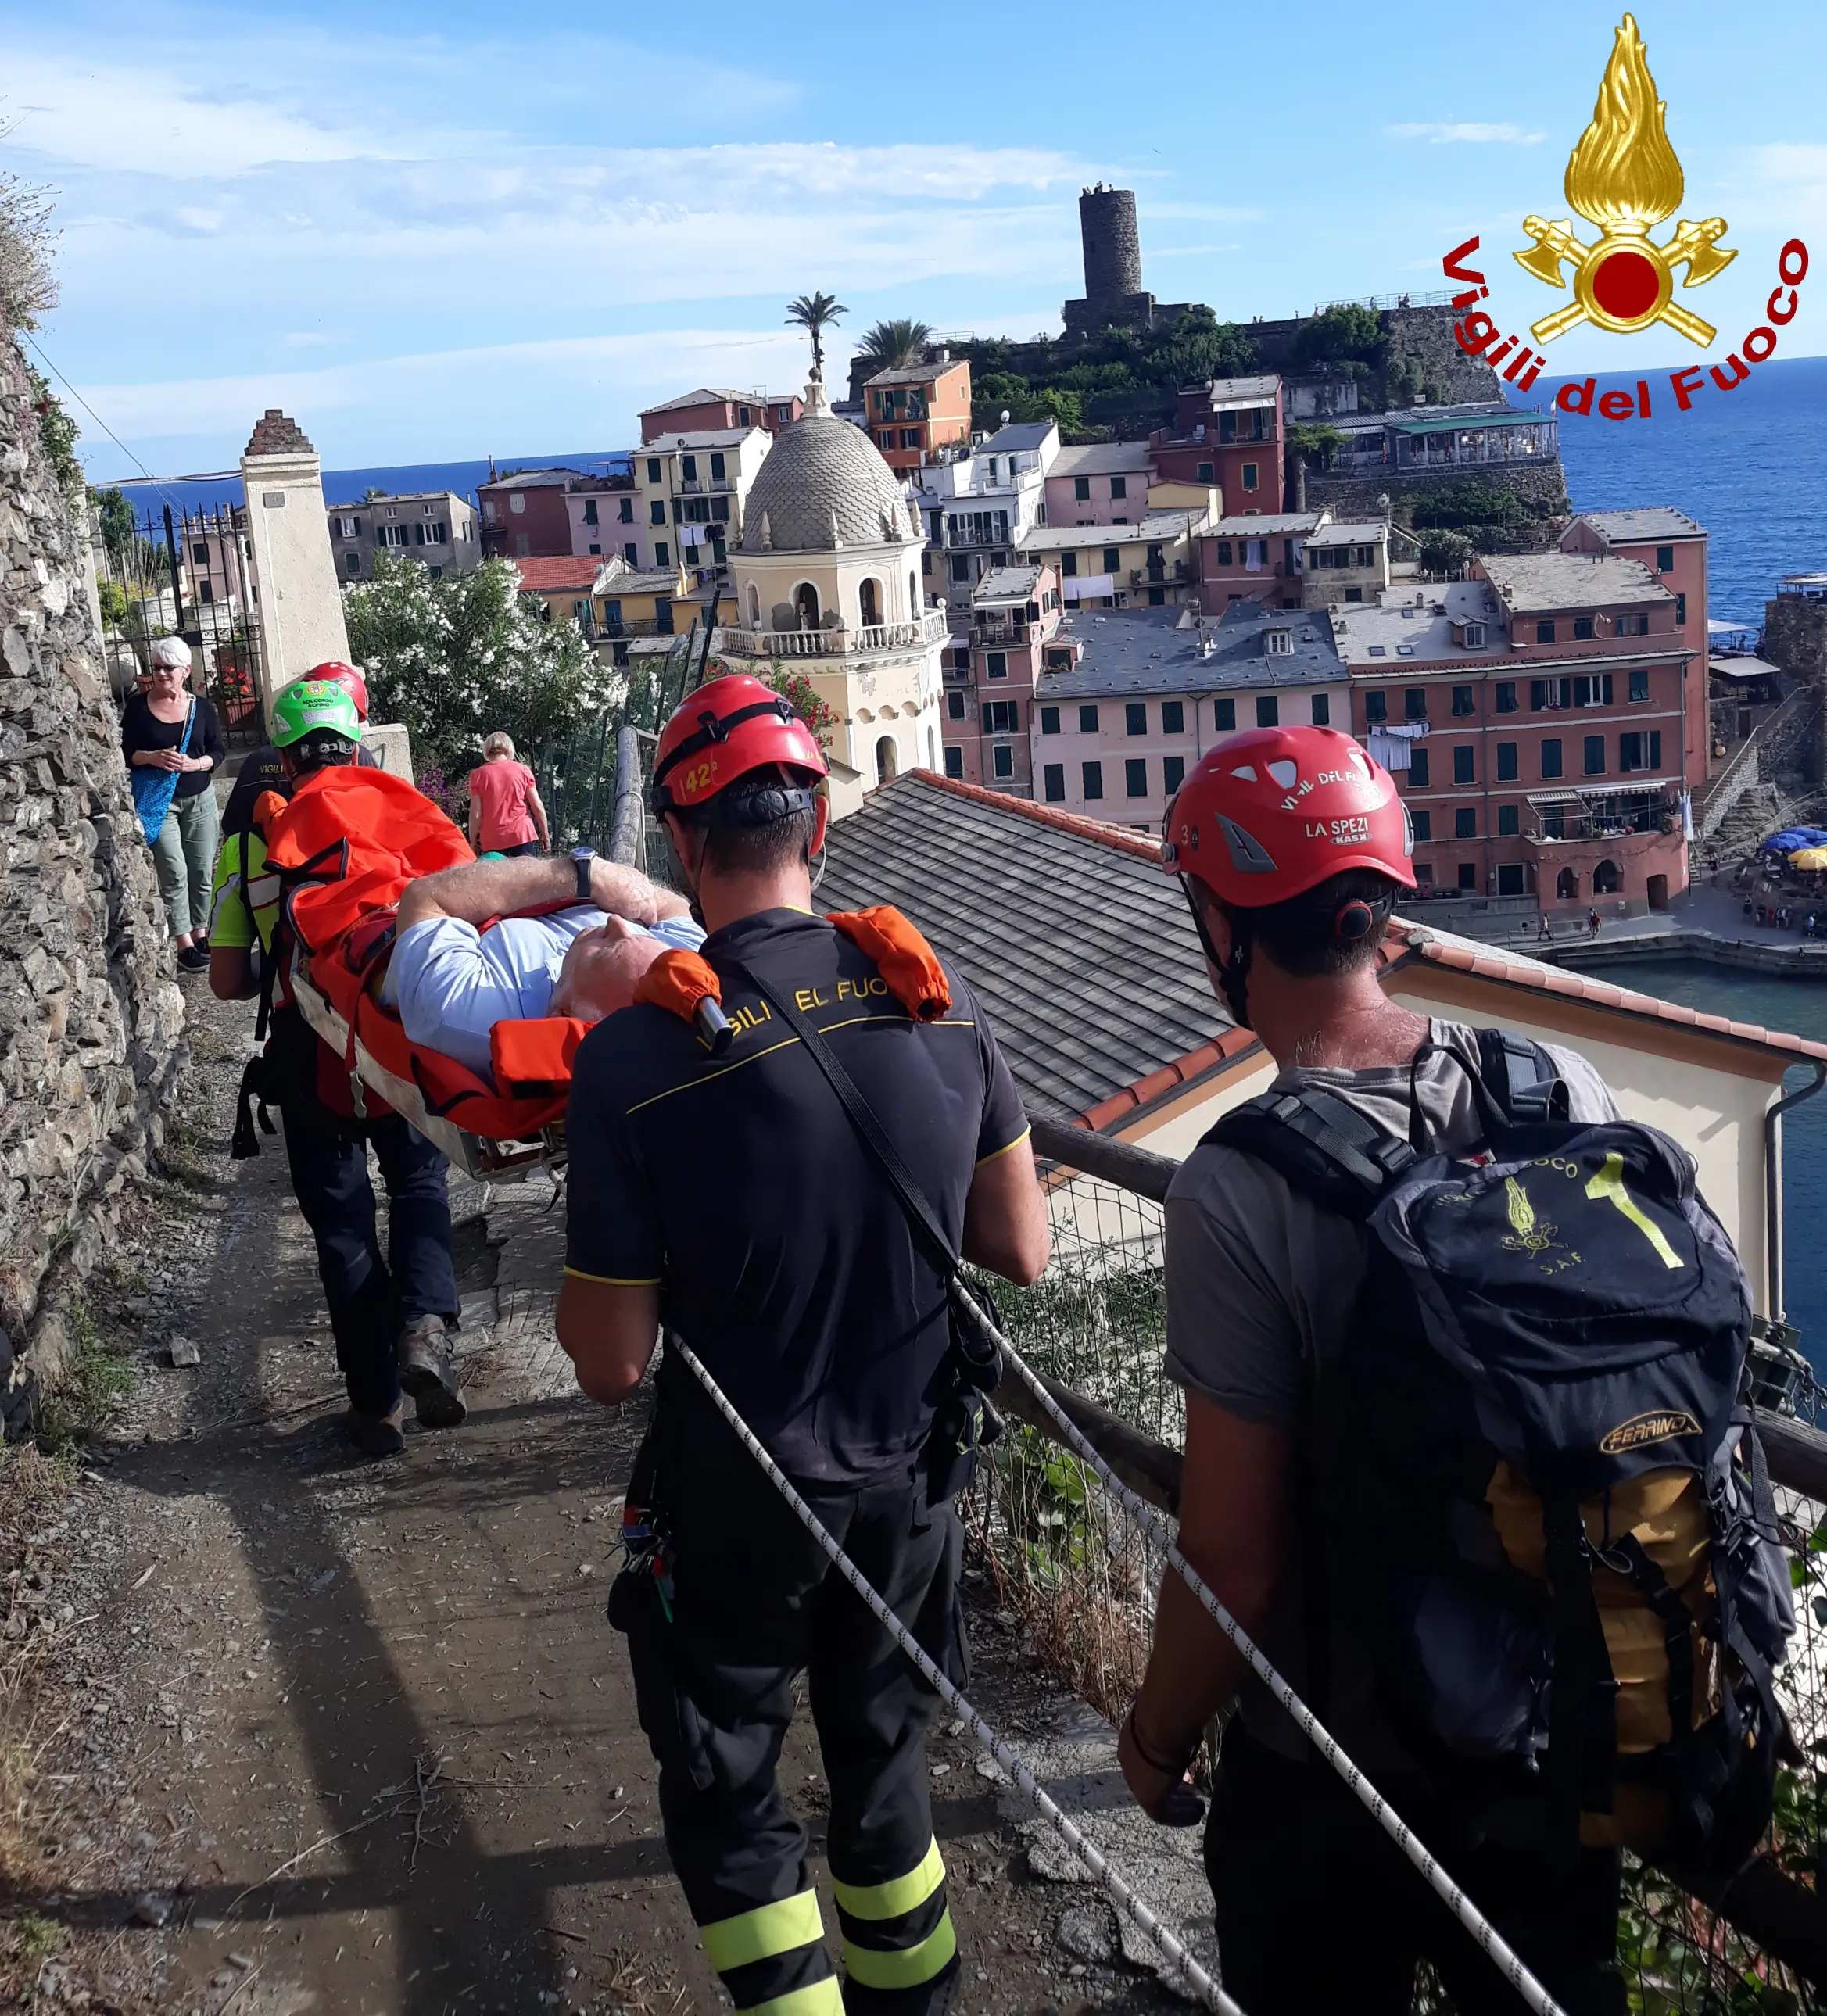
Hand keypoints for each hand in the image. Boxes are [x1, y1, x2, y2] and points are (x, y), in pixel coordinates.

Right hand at [154, 748, 183, 771]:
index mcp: (164, 752)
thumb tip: (175, 746)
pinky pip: (165, 767)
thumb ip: (170, 749)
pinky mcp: (159, 765)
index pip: (171, 753)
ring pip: (168, 763)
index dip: (176, 755)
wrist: (149, 757)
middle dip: (177, 760)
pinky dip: (169, 769)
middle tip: (182, 762)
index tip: (180, 757)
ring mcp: (161, 760)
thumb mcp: (163, 750)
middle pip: (171, 758)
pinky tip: (173, 770)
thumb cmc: (157, 753)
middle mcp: (163, 756)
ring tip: (179, 766)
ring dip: (174, 765)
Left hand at [1118, 1707, 1205, 1827]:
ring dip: (1180, 1805)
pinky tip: (1197, 1814)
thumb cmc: (1166, 1713)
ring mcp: (1136, 1782)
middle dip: (1172, 1789)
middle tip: (1192, 1794)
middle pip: (1151, 1781)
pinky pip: (1165, 1814)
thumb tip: (1185, 1723)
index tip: (1182, 1771)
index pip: (1146, 1760)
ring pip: (1159, 1799)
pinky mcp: (1148, 1798)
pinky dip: (1181, 1816)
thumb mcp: (1166, 1720)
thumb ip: (1171, 1726)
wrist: (1160, 1723)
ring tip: (1199, 1807)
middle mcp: (1129, 1764)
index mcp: (1130, 1742)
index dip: (1164, 1767)